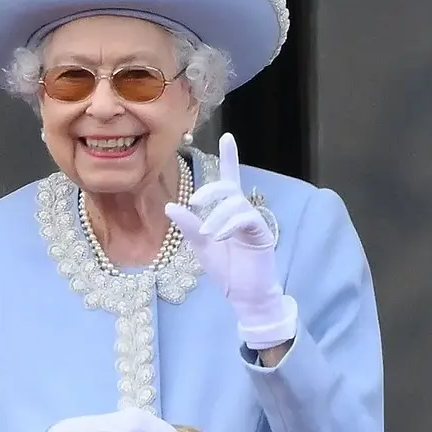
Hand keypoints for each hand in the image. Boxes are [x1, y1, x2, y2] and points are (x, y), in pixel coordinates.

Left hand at [165, 133, 296, 348]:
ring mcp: (253, 222)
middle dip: (211, 190)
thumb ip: (189, 225)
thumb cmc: (225, 269)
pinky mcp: (261, 234)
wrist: (244, 295)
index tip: (228, 136)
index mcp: (227, 212)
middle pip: (229, 187)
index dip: (229, 158)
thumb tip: (170, 205)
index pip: (228, 179)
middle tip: (195, 201)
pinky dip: (230, 224)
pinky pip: (246, 219)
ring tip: (208, 234)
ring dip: (217, 215)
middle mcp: (242, 212)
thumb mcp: (200, 245)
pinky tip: (219, 236)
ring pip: (235, 203)